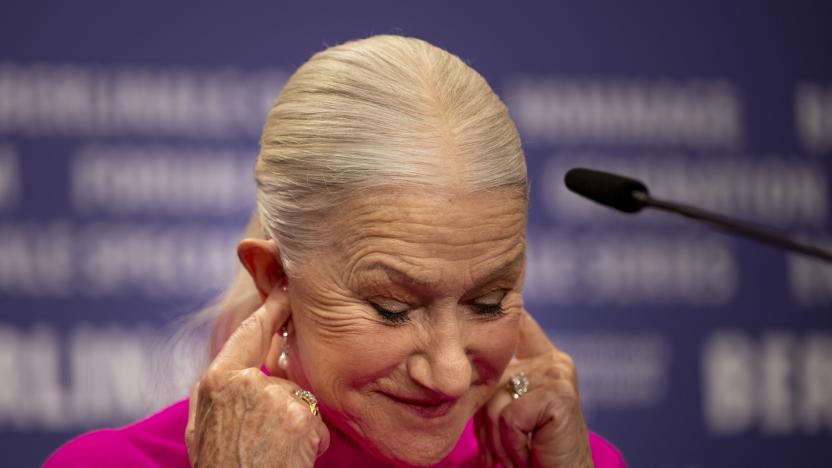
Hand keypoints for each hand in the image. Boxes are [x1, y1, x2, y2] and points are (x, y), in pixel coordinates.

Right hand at [185, 294, 329, 466]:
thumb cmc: (221, 467)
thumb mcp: (203, 427)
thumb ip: (220, 392)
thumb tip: (237, 369)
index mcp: (216, 381)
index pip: (249, 333)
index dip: (270, 309)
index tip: (285, 289)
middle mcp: (245, 382)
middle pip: (282, 374)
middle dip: (286, 393)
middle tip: (275, 410)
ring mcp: (273, 397)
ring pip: (300, 401)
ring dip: (297, 426)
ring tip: (276, 452)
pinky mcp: (299, 416)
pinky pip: (316, 424)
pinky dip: (311, 443)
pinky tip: (292, 458)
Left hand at [475, 309, 592, 467]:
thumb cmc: (530, 452)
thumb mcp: (506, 409)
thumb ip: (492, 381)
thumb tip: (454, 354)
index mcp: (542, 358)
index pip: (517, 320)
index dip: (495, 311)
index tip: (475, 294)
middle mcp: (554, 360)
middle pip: (490, 372)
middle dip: (489, 415)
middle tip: (510, 441)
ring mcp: (558, 373)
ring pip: (496, 396)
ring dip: (501, 434)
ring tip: (522, 447)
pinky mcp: (559, 394)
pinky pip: (510, 415)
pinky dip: (513, 440)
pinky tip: (533, 447)